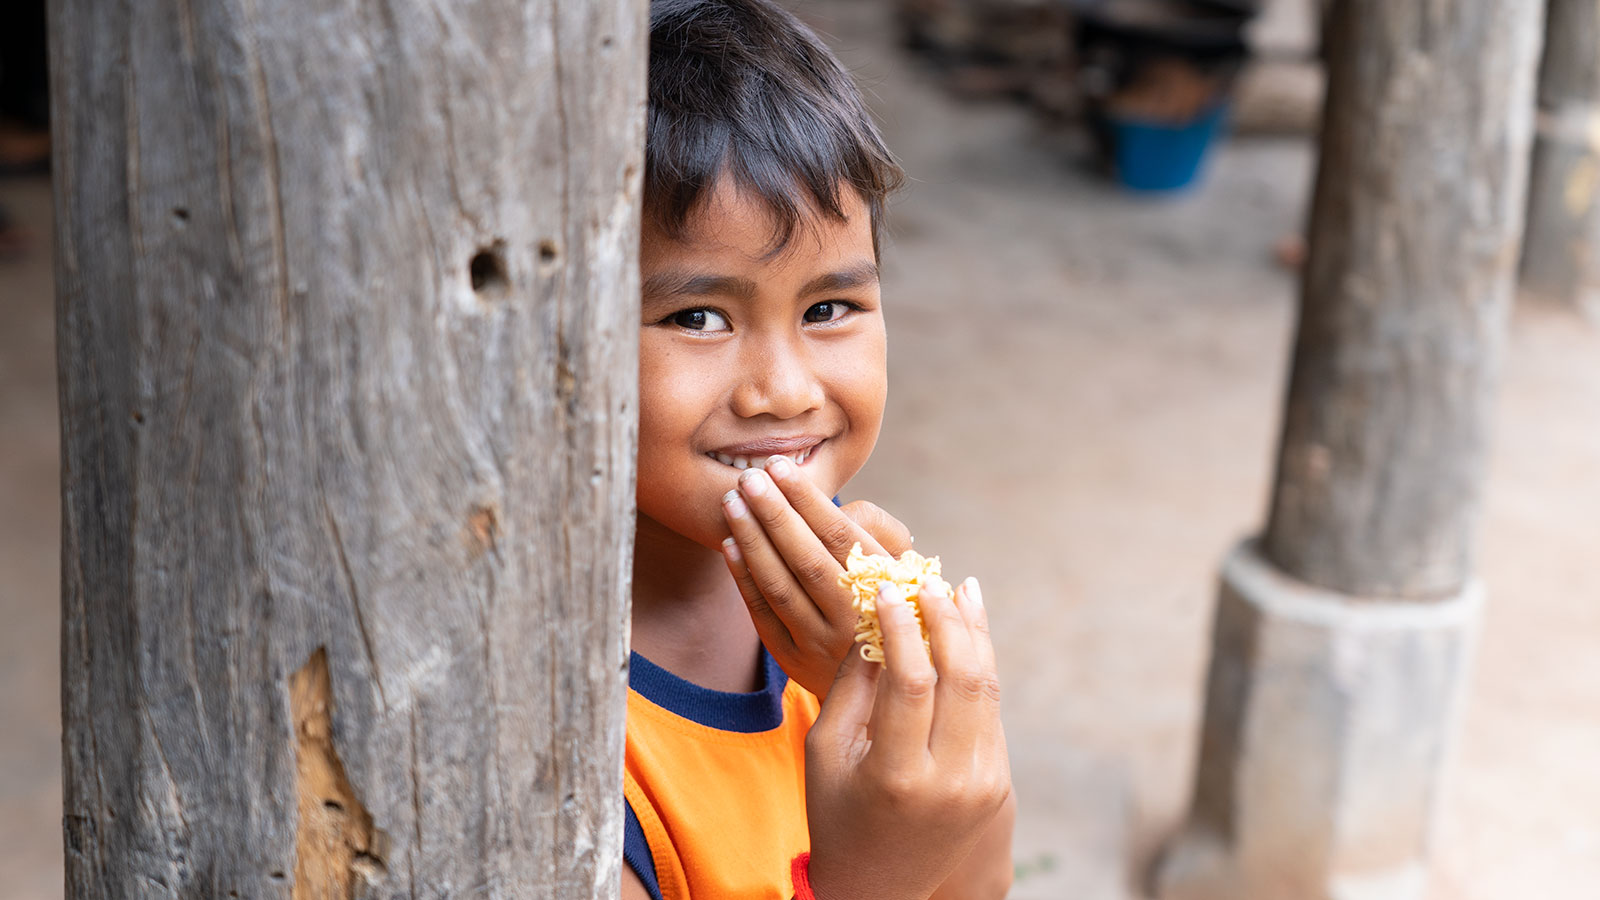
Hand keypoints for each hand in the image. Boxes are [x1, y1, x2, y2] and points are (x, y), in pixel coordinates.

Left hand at [720, 455, 910, 697]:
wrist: (888, 678)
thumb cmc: (888, 600)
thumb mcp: (903, 565)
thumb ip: (872, 528)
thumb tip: (832, 506)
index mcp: (884, 585)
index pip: (839, 534)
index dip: (806, 499)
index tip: (778, 466)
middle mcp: (854, 616)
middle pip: (806, 558)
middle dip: (773, 514)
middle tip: (748, 478)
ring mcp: (822, 642)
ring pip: (780, 586)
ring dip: (752, 541)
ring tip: (731, 503)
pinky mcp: (795, 659)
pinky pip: (763, 614)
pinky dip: (744, 578)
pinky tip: (729, 545)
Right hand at [803, 578, 1010, 899]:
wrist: (883, 890)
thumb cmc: (838, 817)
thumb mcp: (826, 755)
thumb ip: (851, 688)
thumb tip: (877, 621)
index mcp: (899, 777)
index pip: (912, 683)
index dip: (902, 627)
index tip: (886, 587)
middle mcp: (951, 780)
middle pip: (962, 677)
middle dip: (946, 618)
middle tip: (928, 579)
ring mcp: (982, 783)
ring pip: (986, 687)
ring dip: (973, 632)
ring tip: (959, 588)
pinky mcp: (998, 781)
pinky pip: (990, 708)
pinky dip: (980, 663)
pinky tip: (968, 630)